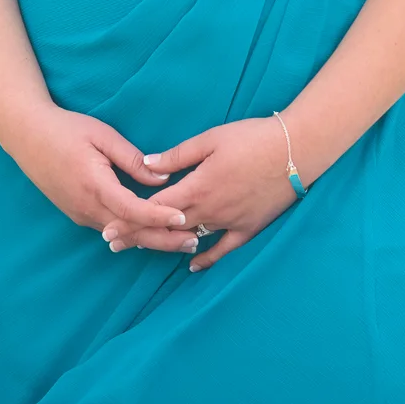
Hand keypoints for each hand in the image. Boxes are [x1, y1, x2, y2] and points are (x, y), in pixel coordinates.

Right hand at [11, 104, 198, 255]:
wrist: (27, 135)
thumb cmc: (67, 129)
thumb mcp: (102, 136)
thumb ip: (132, 159)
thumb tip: (162, 177)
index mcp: (95, 185)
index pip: (133, 211)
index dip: (159, 217)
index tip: (184, 218)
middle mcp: (87, 207)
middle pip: (130, 231)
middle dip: (162, 239)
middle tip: (193, 240)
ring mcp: (80, 214)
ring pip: (120, 234)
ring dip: (149, 238)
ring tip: (180, 239)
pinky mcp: (77, 213)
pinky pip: (109, 228)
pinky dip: (132, 232)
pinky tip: (151, 231)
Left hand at [99, 116, 299, 271]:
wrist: (296, 150)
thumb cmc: (252, 138)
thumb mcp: (211, 139)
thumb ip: (178, 155)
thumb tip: (147, 164)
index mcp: (198, 187)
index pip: (156, 208)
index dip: (130, 219)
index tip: (108, 229)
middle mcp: (211, 210)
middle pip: (168, 228)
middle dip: (140, 235)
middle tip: (114, 244)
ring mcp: (230, 222)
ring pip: (191, 238)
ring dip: (166, 244)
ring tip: (143, 249)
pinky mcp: (249, 228)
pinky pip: (225, 249)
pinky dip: (207, 258)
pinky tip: (193, 265)